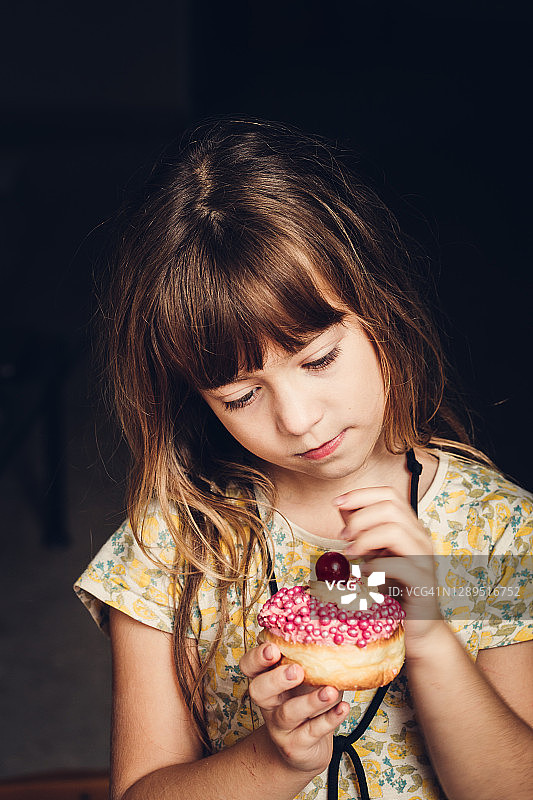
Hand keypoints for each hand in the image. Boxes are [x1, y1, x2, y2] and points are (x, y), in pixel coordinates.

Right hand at [239, 642, 349, 773]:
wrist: (305, 746)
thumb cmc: (305, 699)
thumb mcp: (304, 676)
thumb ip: (308, 658)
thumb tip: (331, 632)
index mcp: (267, 678)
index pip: (249, 666)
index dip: (257, 657)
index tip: (273, 648)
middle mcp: (269, 702)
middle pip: (259, 690)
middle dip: (276, 679)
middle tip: (297, 670)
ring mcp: (280, 726)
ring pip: (288, 714)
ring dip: (310, 701)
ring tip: (330, 691)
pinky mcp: (295, 745)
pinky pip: (312, 732)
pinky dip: (330, 719)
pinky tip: (343, 708)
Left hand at [335, 486, 442, 647]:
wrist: (417, 624)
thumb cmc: (394, 587)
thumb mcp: (373, 553)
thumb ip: (361, 531)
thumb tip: (343, 508)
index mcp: (409, 526)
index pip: (389, 494)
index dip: (361, 494)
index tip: (336, 502)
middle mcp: (420, 537)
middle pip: (391, 507)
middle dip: (360, 517)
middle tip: (343, 536)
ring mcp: (425, 558)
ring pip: (396, 530)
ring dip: (366, 538)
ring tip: (351, 553)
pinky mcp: (424, 582)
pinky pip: (401, 564)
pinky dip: (377, 565)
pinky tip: (364, 573)